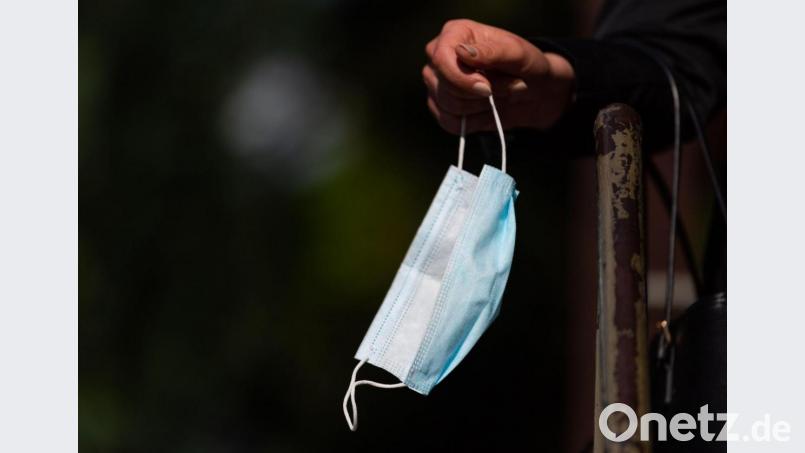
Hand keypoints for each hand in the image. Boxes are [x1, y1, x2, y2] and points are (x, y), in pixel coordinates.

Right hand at [423, 19, 575, 133]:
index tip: (487, 88)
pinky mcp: (441, 107)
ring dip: (481, 108)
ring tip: (501, 96)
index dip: (462, 79)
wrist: (534, 91)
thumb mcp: (519, 55)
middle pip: (443, 86)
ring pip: (447, 106)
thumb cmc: (526, 66)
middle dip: (478, 95)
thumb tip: (462, 52)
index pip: (441, 59)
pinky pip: (451, 123)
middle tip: (507, 87)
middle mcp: (439, 56)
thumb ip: (492, 52)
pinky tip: (489, 111)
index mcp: (454, 34)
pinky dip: (475, 122)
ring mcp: (437, 83)